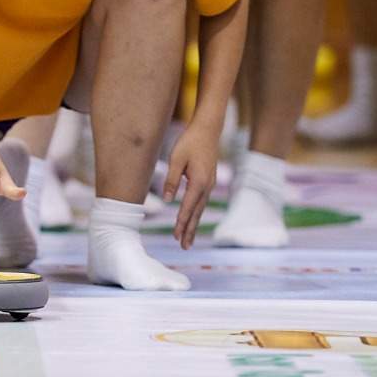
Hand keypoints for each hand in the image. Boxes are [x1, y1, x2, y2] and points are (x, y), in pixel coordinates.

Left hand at [162, 121, 217, 249]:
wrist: (208, 129)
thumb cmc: (189, 142)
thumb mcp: (175, 159)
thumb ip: (170, 180)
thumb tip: (166, 200)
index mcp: (199, 182)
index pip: (187, 207)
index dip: (181, 223)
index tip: (176, 236)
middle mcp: (207, 186)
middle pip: (196, 213)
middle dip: (189, 230)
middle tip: (184, 247)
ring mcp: (210, 184)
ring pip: (200, 209)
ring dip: (193, 225)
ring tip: (187, 240)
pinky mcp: (209, 181)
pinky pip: (201, 202)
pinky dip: (196, 213)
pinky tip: (192, 220)